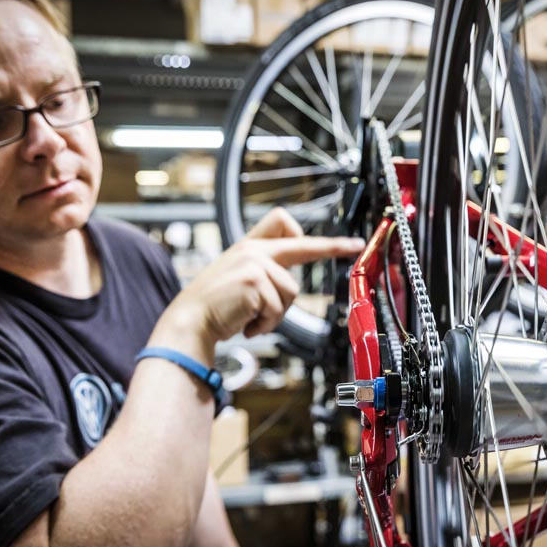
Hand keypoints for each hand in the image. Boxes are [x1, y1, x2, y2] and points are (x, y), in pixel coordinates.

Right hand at [156, 208, 364, 349]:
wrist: (191, 321)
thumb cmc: (214, 307)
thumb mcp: (238, 278)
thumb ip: (262, 271)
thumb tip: (290, 281)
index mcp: (249, 247)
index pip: (282, 223)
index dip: (306, 233)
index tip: (336, 240)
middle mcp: (253, 251)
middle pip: (302, 245)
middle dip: (333, 246)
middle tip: (355, 244)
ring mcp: (254, 264)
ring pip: (291, 292)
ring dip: (275, 313)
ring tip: (250, 317)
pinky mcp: (255, 281)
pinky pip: (278, 308)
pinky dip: (265, 323)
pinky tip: (245, 323)